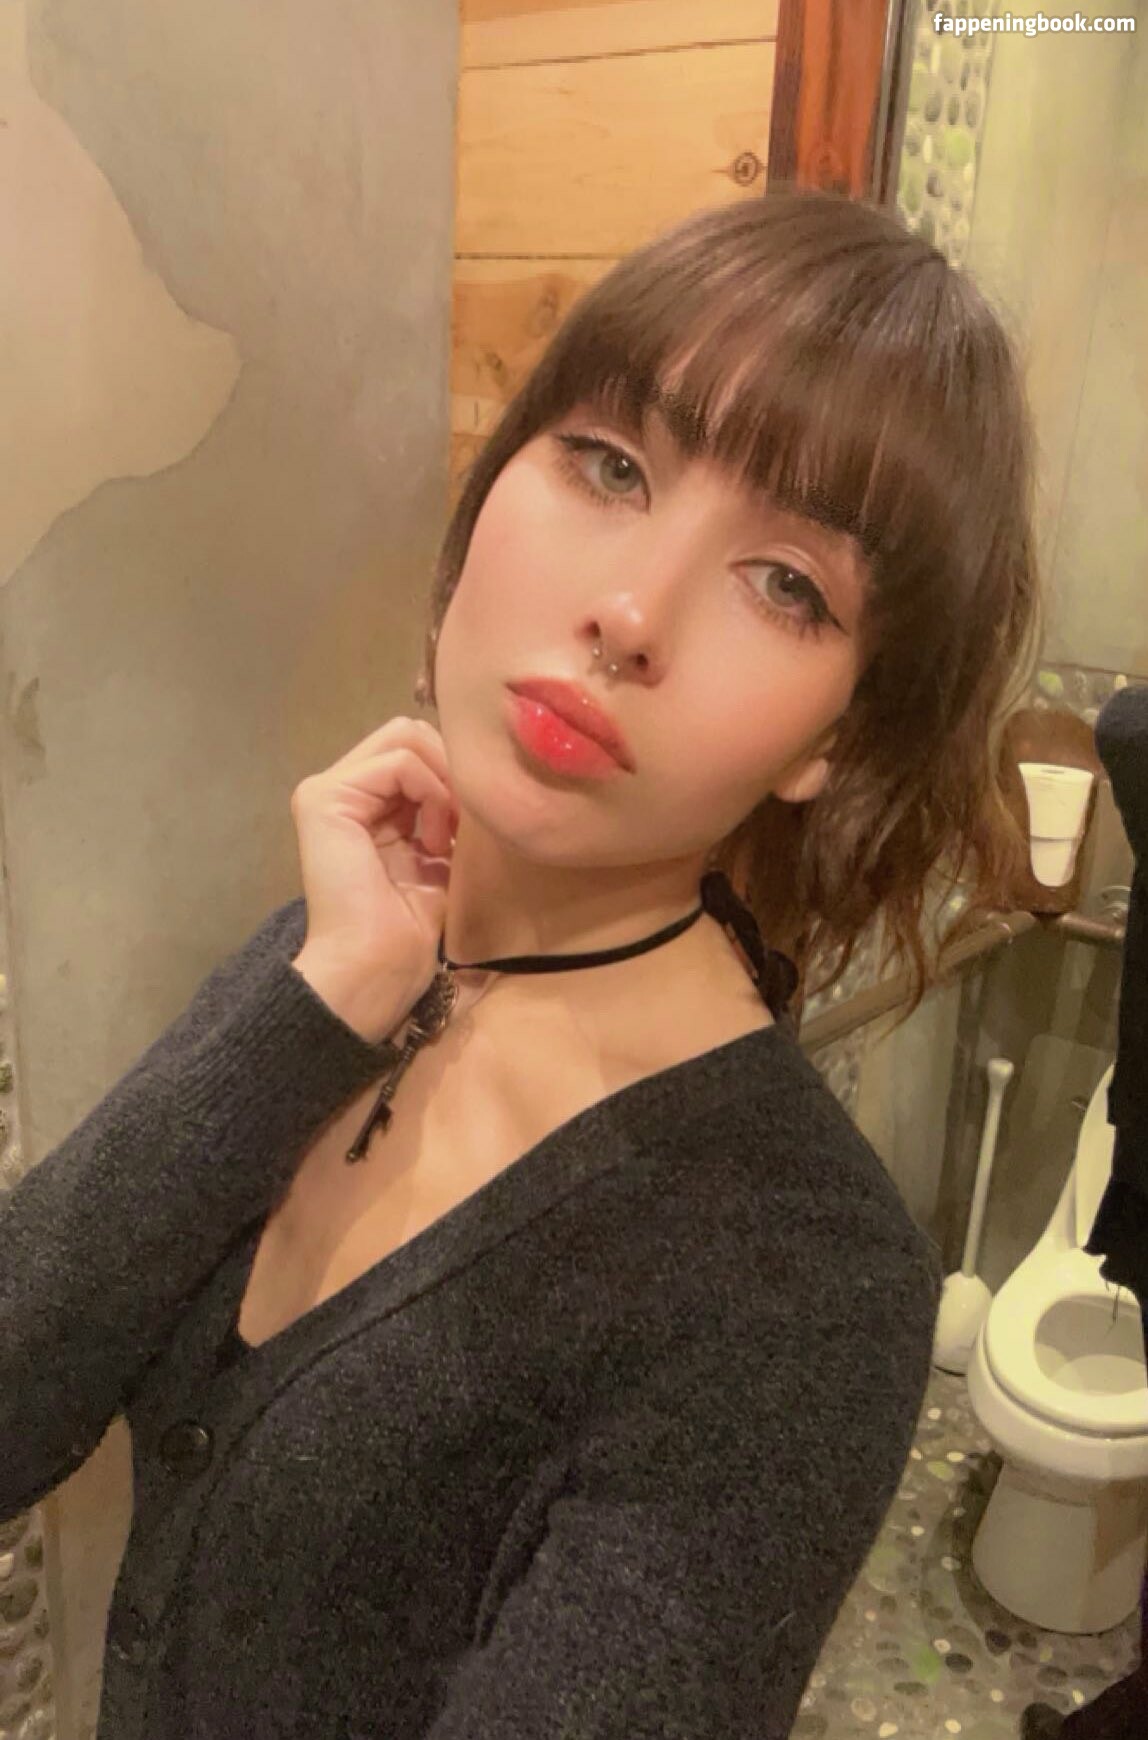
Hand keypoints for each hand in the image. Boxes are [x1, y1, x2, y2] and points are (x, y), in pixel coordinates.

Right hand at [289, 717, 459, 1039]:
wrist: (379, 966)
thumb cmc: (411, 924)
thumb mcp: (438, 850)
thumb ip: (443, 806)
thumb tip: (476, 771)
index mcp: (361, 802)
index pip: (416, 748)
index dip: (453, 774)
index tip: (467, 827)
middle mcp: (339, 789)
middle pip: (411, 732)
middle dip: (449, 771)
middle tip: (460, 828)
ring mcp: (326, 790)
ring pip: (406, 737)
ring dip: (442, 784)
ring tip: (442, 838)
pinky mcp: (324, 797)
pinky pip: (399, 761)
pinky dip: (431, 793)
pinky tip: (431, 841)